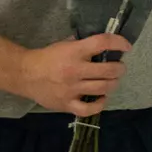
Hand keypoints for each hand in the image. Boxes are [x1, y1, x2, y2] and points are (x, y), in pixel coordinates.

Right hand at [17, 33, 132, 115]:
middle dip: (119, 68)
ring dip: (113, 84)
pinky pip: (88, 109)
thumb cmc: (49, 57)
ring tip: (112, 81)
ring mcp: (71, 89)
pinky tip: (102, 98)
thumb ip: (85, 45)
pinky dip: (99, 105)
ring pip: (102, 88)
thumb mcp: (66, 44)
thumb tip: (107, 45)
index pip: (102, 43)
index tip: (126, 46)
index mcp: (75, 51)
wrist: (25, 74)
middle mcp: (74, 70)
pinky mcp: (66, 104)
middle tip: (120, 68)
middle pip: (108, 70)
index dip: (119, 42)